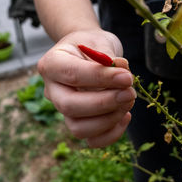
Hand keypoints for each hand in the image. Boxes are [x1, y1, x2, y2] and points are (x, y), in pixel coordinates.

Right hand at [37, 29, 135, 147]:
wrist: (87, 51)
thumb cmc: (92, 45)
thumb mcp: (98, 41)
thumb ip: (108, 57)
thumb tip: (122, 76)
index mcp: (51, 64)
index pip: (73, 75)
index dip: (101, 78)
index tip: (126, 77)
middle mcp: (52, 90)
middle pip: (70, 106)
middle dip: (104, 103)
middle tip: (129, 92)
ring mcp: (63, 110)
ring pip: (78, 128)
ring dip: (109, 119)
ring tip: (128, 100)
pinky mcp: (78, 123)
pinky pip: (92, 140)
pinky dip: (111, 134)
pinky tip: (125, 116)